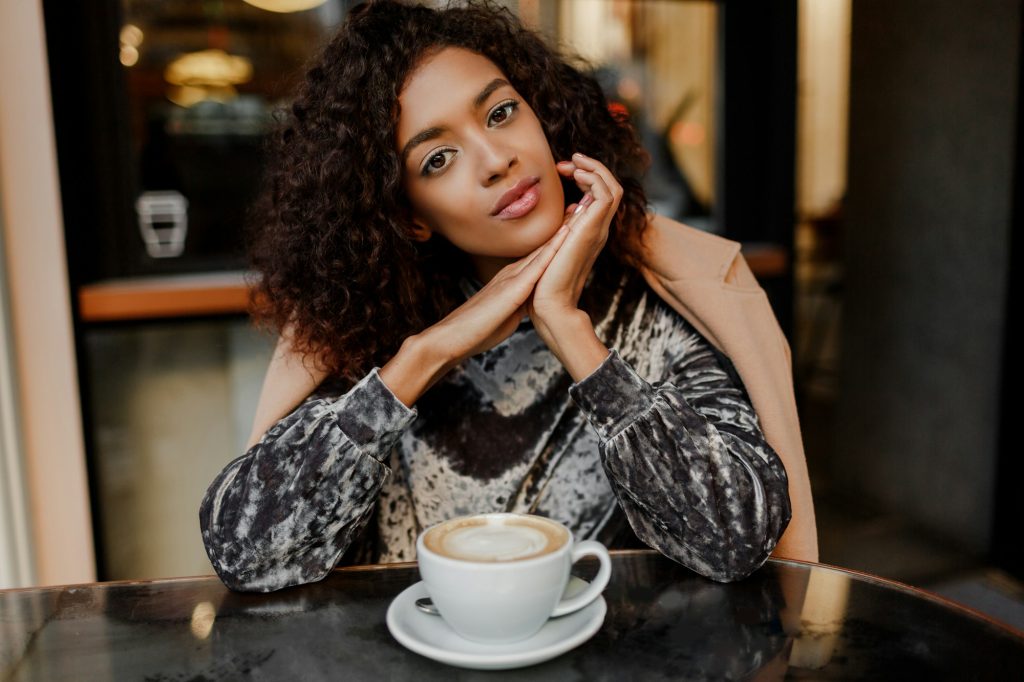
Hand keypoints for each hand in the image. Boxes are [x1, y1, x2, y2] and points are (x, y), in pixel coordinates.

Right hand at [422, 222, 570, 366]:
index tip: (575, 225)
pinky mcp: (510, 291)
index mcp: (510, 279)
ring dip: (561, 233)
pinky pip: (534, 268)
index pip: (539, 256)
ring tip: (580, 212)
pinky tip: (565, 238)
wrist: (451, 338)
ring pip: (541, 251)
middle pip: (542, 247)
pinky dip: (551, 252)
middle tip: (583, 206)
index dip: (557, 240)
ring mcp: (509, 279)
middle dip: (563, 228)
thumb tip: (530, 302)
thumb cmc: (476, 330)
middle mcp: (511, 273)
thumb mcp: (505, 312)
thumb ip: (518, 302)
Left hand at [528, 152, 622, 334]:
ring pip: (612, 187)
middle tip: (570, 160)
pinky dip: (594, 178)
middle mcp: (598, 229)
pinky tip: (575, 175)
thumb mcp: (552, 247)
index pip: (601, 195)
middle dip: (592, 167)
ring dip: (594, 168)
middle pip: (611, 187)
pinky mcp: (592, 230)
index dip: (586, 176)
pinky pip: (605, 195)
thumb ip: (561, 230)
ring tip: (573, 162)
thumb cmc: (544, 282)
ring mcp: (598, 230)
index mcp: (590, 232)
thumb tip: (563, 211)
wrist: (550, 303)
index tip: (563, 169)